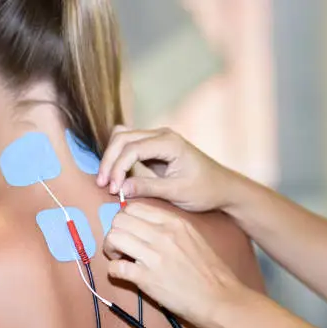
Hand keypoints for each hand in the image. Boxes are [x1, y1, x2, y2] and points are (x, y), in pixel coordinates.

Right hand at [97, 126, 238, 211]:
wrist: (223, 188)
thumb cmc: (205, 190)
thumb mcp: (177, 192)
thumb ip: (148, 188)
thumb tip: (121, 189)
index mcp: (169, 142)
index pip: (132, 148)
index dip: (118, 168)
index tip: (113, 189)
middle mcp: (162, 135)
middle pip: (122, 138)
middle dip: (109, 161)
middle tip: (103, 185)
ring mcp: (157, 139)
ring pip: (122, 139)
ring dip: (111, 158)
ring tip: (107, 182)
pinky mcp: (154, 148)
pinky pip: (129, 146)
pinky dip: (119, 159)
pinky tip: (116, 177)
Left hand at [103, 203, 243, 324]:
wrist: (220, 297)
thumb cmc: (209, 270)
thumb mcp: (192, 237)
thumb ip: (169, 228)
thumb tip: (144, 226)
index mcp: (174, 222)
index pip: (135, 207)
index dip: (126, 219)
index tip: (130, 231)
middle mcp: (162, 234)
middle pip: (120, 220)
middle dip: (115, 232)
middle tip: (121, 246)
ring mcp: (153, 256)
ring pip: (113, 238)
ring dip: (111, 249)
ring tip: (121, 258)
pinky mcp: (146, 278)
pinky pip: (115, 268)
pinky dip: (114, 271)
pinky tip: (123, 275)